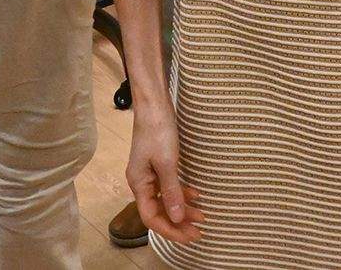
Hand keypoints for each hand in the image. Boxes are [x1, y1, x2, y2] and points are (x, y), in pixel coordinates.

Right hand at [127, 102, 203, 243]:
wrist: (154, 104)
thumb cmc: (157, 131)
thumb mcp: (167, 163)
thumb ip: (172, 191)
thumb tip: (177, 218)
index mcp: (139, 183)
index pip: (151, 217)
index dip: (169, 230)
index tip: (188, 236)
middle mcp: (142, 182)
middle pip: (159, 211)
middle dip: (179, 223)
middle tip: (199, 231)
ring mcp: (150, 173)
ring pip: (166, 200)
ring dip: (183, 209)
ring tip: (202, 216)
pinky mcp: (158, 165)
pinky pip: (169, 187)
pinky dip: (182, 193)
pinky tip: (196, 194)